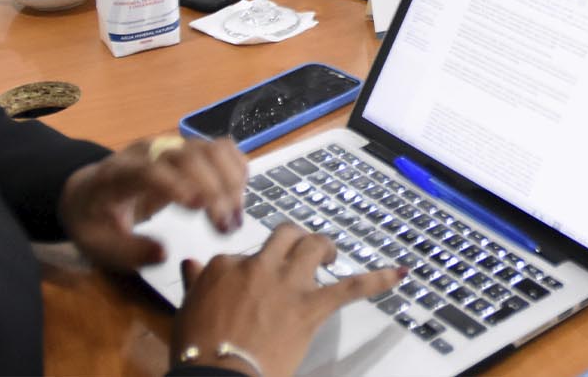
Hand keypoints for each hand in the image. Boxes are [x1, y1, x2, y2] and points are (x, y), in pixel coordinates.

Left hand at [58, 136, 246, 271]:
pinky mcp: (189, 149)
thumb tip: (164, 253)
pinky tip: (237, 197)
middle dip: (214, 189)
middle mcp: (148, 152)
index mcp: (118, 175)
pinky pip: (222, 148)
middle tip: (227, 228)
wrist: (90, 191)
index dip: (176, 184)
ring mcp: (172, 147)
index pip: (149, 169)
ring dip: (231, 181)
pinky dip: (236, 169)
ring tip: (235, 216)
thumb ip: (128, 251)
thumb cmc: (95, 220)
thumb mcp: (98, 246)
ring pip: (211, 148)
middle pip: (189, 156)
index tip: (200, 208)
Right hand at [174, 225, 402, 376]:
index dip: (251, 267)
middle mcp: (258, 266)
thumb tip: (191, 265)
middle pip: (284, 236)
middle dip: (295, 239)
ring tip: (329, 255)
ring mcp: (287, 284)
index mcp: (225, 267)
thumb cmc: (197, 352)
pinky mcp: (310, 307)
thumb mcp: (187, 313)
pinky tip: (400, 273)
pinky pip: (350, 288)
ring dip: (324, 247)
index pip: (243, 253)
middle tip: (301, 251)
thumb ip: (195, 283)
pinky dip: (377, 280)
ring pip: (312, 246)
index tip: (251, 284)